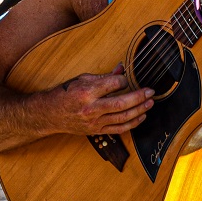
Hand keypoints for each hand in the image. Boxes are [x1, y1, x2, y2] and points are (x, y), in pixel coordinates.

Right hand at [40, 66, 154, 136]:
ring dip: (140, 110)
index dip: (124, 80)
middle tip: (150, 91)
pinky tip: (141, 116)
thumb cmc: (65, 94)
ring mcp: (95, 122)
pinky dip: (133, 123)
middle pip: (122, 103)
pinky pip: (119, 129)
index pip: (114, 84)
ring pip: (123, 118)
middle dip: (140, 97)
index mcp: (87, 92)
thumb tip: (122, 69)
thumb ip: (104, 76)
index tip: (126, 79)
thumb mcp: (82, 79)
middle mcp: (91, 108)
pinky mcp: (97, 131)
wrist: (50, 114)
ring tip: (150, 103)